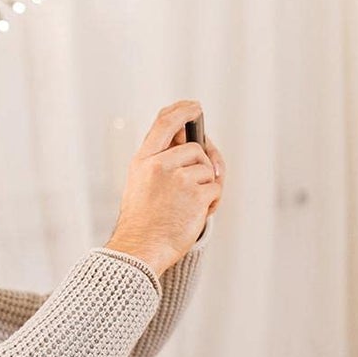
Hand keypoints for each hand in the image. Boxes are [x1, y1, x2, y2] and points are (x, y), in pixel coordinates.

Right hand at [105, 100, 221, 274]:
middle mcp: (159, 165)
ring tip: (191, 205)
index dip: (181, 111)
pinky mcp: (195, 195)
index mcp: (143, 160)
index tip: (194, 107)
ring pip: (207, 169)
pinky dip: (213, 201)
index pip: (164, 123)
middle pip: (196, 148)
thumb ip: (161, 162)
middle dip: (204, 164)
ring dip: (207, 186)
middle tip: (201, 181)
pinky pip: (216, 188)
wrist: (141, 249)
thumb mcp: (141, 183)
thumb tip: (192, 144)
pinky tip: (198, 213)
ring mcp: (178, 179)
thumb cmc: (144, 222)